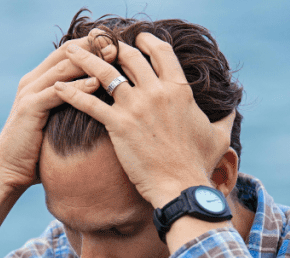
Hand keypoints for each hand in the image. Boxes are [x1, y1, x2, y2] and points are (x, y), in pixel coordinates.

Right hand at [0, 31, 112, 242]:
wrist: (8, 170)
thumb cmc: (37, 150)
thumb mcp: (57, 122)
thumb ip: (72, 107)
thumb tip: (101, 105)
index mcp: (40, 80)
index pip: (69, 52)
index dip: (93, 44)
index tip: (118, 42)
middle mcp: (32, 80)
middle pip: (66, 52)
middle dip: (93, 45)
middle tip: (118, 42)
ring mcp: (29, 92)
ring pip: (63, 67)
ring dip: (89, 61)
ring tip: (113, 56)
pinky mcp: (29, 108)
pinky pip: (57, 92)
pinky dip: (77, 86)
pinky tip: (97, 83)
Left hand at [53, 33, 234, 207]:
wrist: (181, 187)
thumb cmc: (199, 164)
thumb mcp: (219, 137)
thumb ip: (225, 118)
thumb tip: (233, 108)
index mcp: (179, 89)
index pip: (160, 52)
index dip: (146, 41)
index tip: (135, 39)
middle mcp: (157, 92)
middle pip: (129, 56)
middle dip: (111, 45)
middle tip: (98, 42)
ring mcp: (136, 107)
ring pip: (104, 72)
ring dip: (84, 58)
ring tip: (69, 51)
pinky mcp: (118, 125)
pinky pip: (89, 103)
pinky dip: (71, 93)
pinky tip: (56, 88)